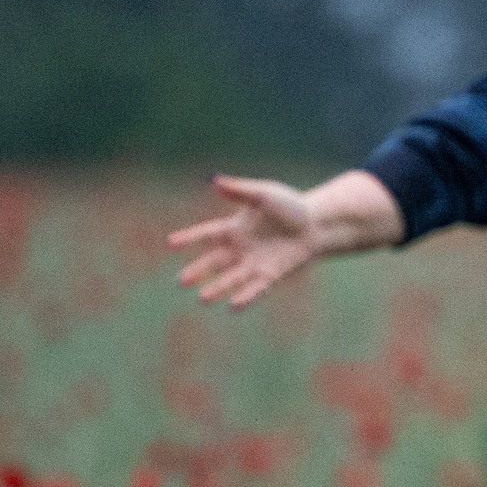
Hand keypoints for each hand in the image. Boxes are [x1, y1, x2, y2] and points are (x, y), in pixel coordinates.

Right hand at [168, 171, 404, 309]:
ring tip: (202, 299)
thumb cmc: (291, 206)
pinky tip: (233, 306)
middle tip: (181, 282)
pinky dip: (245, 297)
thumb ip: (240, 190)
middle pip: (214, 262)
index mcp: (235, 228)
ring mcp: (255, 263)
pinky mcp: (271, 275)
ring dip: (217, 288)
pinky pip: (255, 288)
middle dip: (198, 271)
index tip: (170, 244)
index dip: (189, 238)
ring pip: (231, 279)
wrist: (316, 223)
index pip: (207, 234)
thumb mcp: (264, 194)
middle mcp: (241, 248)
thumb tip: (215, 181)